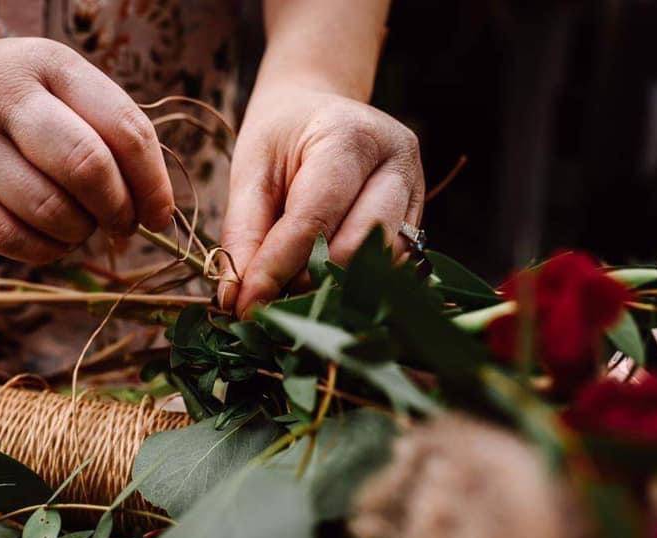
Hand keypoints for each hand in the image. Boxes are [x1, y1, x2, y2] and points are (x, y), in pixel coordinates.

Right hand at [0, 37, 172, 263]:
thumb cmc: (10, 105)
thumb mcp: (57, 91)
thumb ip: (107, 134)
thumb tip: (156, 209)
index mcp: (46, 62)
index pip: (123, 128)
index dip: (152, 182)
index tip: (159, 213)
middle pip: (86, 167)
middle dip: (118, 210)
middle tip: (122, 225)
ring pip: (48, 209)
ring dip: (79, 232)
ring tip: (80, 227)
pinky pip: (6, 237)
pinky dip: (44, 250)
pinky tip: (51, 241)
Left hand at [219, 87, 422, 315]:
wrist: (318, 113)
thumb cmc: (281, 140)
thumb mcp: (251, 173)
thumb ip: (244, 235)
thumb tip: (238, 298)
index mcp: (351, 136)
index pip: (314, 219)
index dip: (277, 269)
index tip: (246, 306)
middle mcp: (397, 162)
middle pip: (357, 246)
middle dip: (308, 281)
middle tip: (268, 299)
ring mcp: (416, 191)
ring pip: (380, 263)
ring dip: (332, 286)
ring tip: (291, 290)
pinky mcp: (419, 219)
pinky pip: (390, 267)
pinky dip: (353, 282)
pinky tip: (321, 283)